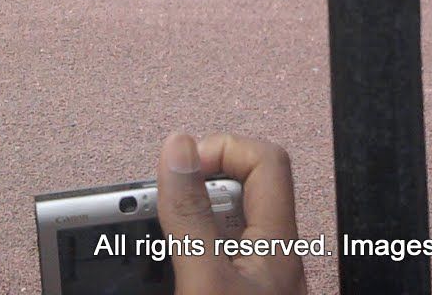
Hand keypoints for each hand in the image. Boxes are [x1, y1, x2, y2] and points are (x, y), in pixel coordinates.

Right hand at [158, 133, 306, 294]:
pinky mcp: (236, 292)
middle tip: (155, 207)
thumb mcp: (206, 283)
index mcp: (278, 245)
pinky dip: (185, 254)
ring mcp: (256, 278)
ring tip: (153, 239)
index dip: (223, 151)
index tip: (181, 169)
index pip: (265, 161)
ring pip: (222, 227)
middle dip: (193, 189)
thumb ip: (192, 219)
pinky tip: (165, 268)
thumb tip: (179, 151)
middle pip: (239, 191)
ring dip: (184, 224)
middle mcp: (272, 256)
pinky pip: (213, 257)